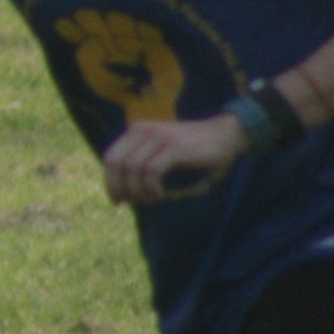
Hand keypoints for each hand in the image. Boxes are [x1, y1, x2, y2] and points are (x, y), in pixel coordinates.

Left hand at [103, 113, 243, 205]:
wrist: (223, 134)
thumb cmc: (192, 149)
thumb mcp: (160, 151)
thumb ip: (141, 163)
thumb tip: (123, 192)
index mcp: (136, 131)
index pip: (110, 158)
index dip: (109, 181)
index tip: (117, 200)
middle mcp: (143, 131)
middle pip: (116, 163)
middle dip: (119, 187)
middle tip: (130, 203)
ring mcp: (158, 137)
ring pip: (132, 169)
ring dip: (138, 190)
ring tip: (151, 199)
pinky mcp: (174, 147)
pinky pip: (152, 171)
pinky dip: (152, 187)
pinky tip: (160, 194)